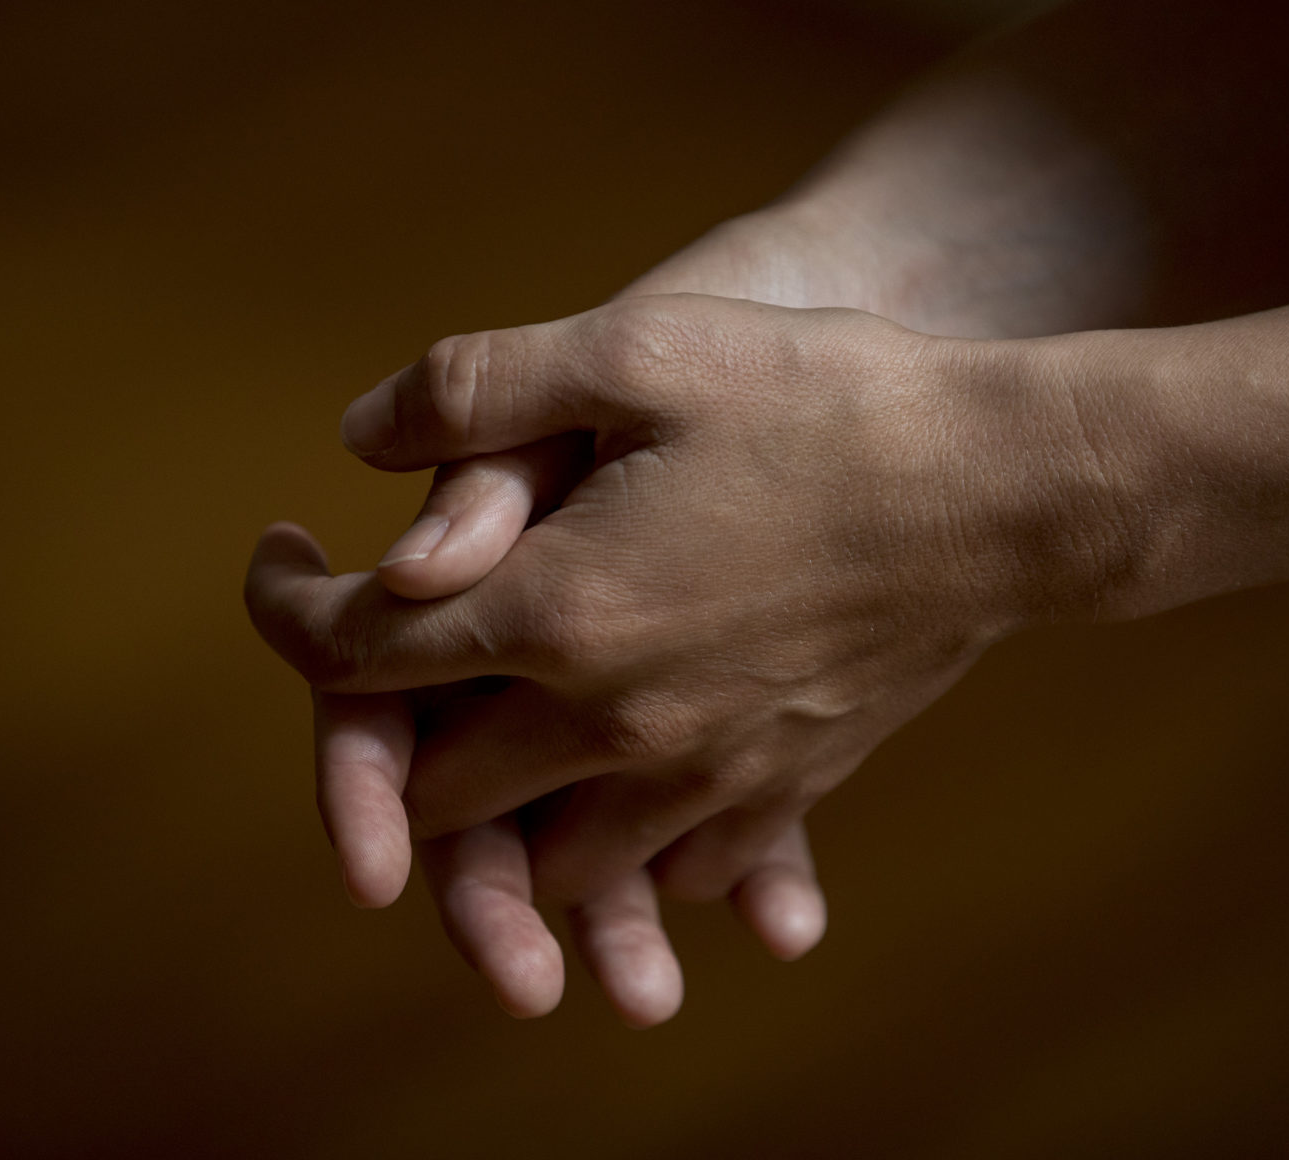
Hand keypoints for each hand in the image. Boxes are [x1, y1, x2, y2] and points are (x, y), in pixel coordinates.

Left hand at [268, 204, 901, 1025]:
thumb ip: (480, 390)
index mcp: (561, 611)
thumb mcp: (645, 348)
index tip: (279, 567)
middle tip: (389, 661)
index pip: (360, 657)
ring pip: (548, 852)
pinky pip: (670, 862)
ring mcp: (702, 774)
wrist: (1009, 491)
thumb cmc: (831, 403)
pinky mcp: (776, 787)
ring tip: (501, 727)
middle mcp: (615, 722)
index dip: (288, 613)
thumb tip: (360, 438)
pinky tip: (632, 771)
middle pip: (442, 786)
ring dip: (501, 807)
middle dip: (388, 735)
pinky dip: (624, 838)